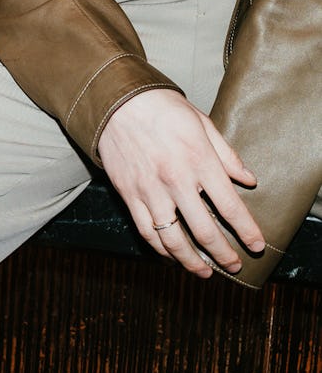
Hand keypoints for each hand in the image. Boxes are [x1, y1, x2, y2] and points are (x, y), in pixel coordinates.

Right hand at [96, 88, 264, 277]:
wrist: (117, 101)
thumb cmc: (162, 108)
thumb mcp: (202, 123)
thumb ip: (226, 154)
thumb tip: (249, 179)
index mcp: (199, 160)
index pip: (230, 206)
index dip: (246, 230)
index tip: (255, 244)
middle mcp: (176, 180)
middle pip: (204, 230)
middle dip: (223, 253)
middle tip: (234, 265)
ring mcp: (150, 190)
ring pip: (173, 239)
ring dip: (191, 261)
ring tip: (204, 271)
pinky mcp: (129, 194)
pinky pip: (147, 231)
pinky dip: (161, 249)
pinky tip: (172, 256)